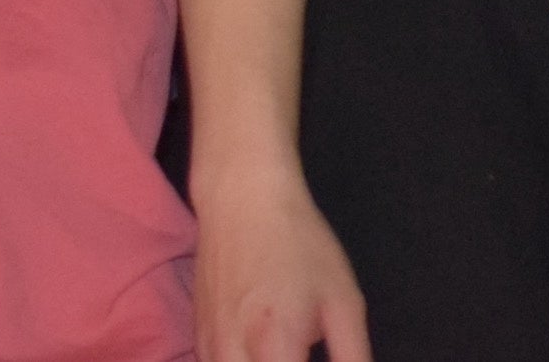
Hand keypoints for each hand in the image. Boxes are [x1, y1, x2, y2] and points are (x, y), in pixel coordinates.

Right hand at [190, 162, 369, 361]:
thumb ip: (352, 356)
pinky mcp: (197, 344)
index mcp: (275, 346)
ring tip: (289, 353)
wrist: (241, 202)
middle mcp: (231, 356)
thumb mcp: (343, 300)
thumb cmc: (300, 246)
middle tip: (303, 358)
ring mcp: (207, 352)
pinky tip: (262, 353)